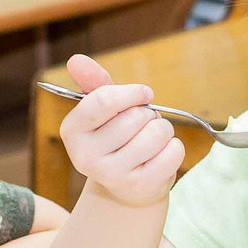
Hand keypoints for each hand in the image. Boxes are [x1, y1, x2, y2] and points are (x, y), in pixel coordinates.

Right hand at [57, 54, 181, 206]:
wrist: (126, 186)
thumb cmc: (116, 137)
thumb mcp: (103, 109)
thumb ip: (93, 83)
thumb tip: (76, 59)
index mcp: (72, 130)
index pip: (103, 101)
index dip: (131, 93)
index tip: (145, 94)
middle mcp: (85, 156)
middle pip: (135, 116)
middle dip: (149, 114)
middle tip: (143, 125)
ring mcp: (112, 175)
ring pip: (157, 133)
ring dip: (163, 130)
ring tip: (152, 140)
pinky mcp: (139, 187)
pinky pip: (173, 152)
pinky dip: (174, 148)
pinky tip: (161, 156)